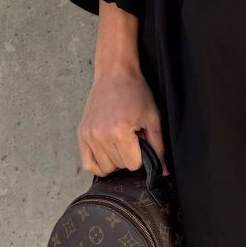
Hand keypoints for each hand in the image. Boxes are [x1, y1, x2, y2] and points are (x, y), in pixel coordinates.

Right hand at [78, 63, 169, 177]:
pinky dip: (99, 163)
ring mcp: (89, 135)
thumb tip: (164, 172)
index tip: (141, 140)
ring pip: (105, 168)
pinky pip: (88, 164)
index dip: (141, 155)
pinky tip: (108, 151)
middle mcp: (101, 135)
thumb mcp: (153, 118)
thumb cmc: (136, 93)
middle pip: (119, 166)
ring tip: (119, 140)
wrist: (115, 74)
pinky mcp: (81, 134)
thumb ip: (158, 147)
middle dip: (129, 155)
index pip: (134, 164)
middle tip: (131, 137)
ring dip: (115, 159)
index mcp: (120, 131)